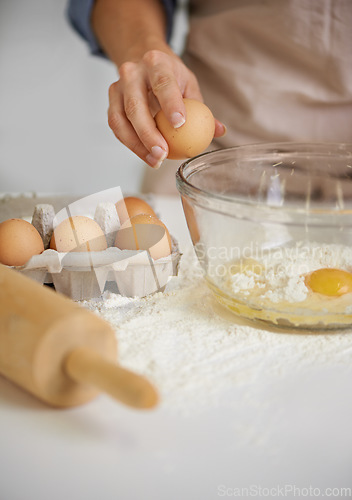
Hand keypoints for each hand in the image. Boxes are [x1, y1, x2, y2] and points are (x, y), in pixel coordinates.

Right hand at [108, 49, 225, 167]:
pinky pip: (117, 127)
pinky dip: (130, 144)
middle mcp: (133, 72)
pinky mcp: (111, 102)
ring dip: (137, 145)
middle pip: (136, 105)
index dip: (170, 104)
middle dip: (148, 133)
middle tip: (163, 154)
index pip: (163, 82)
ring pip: (121, 119)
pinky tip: (145, 156)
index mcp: (157, 62)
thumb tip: (219, 131)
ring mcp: (118, 87)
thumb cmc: (169, 76)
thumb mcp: (188, 84)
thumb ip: (202, 109)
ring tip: (155, 161)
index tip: (180, 124)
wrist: (140, 59)